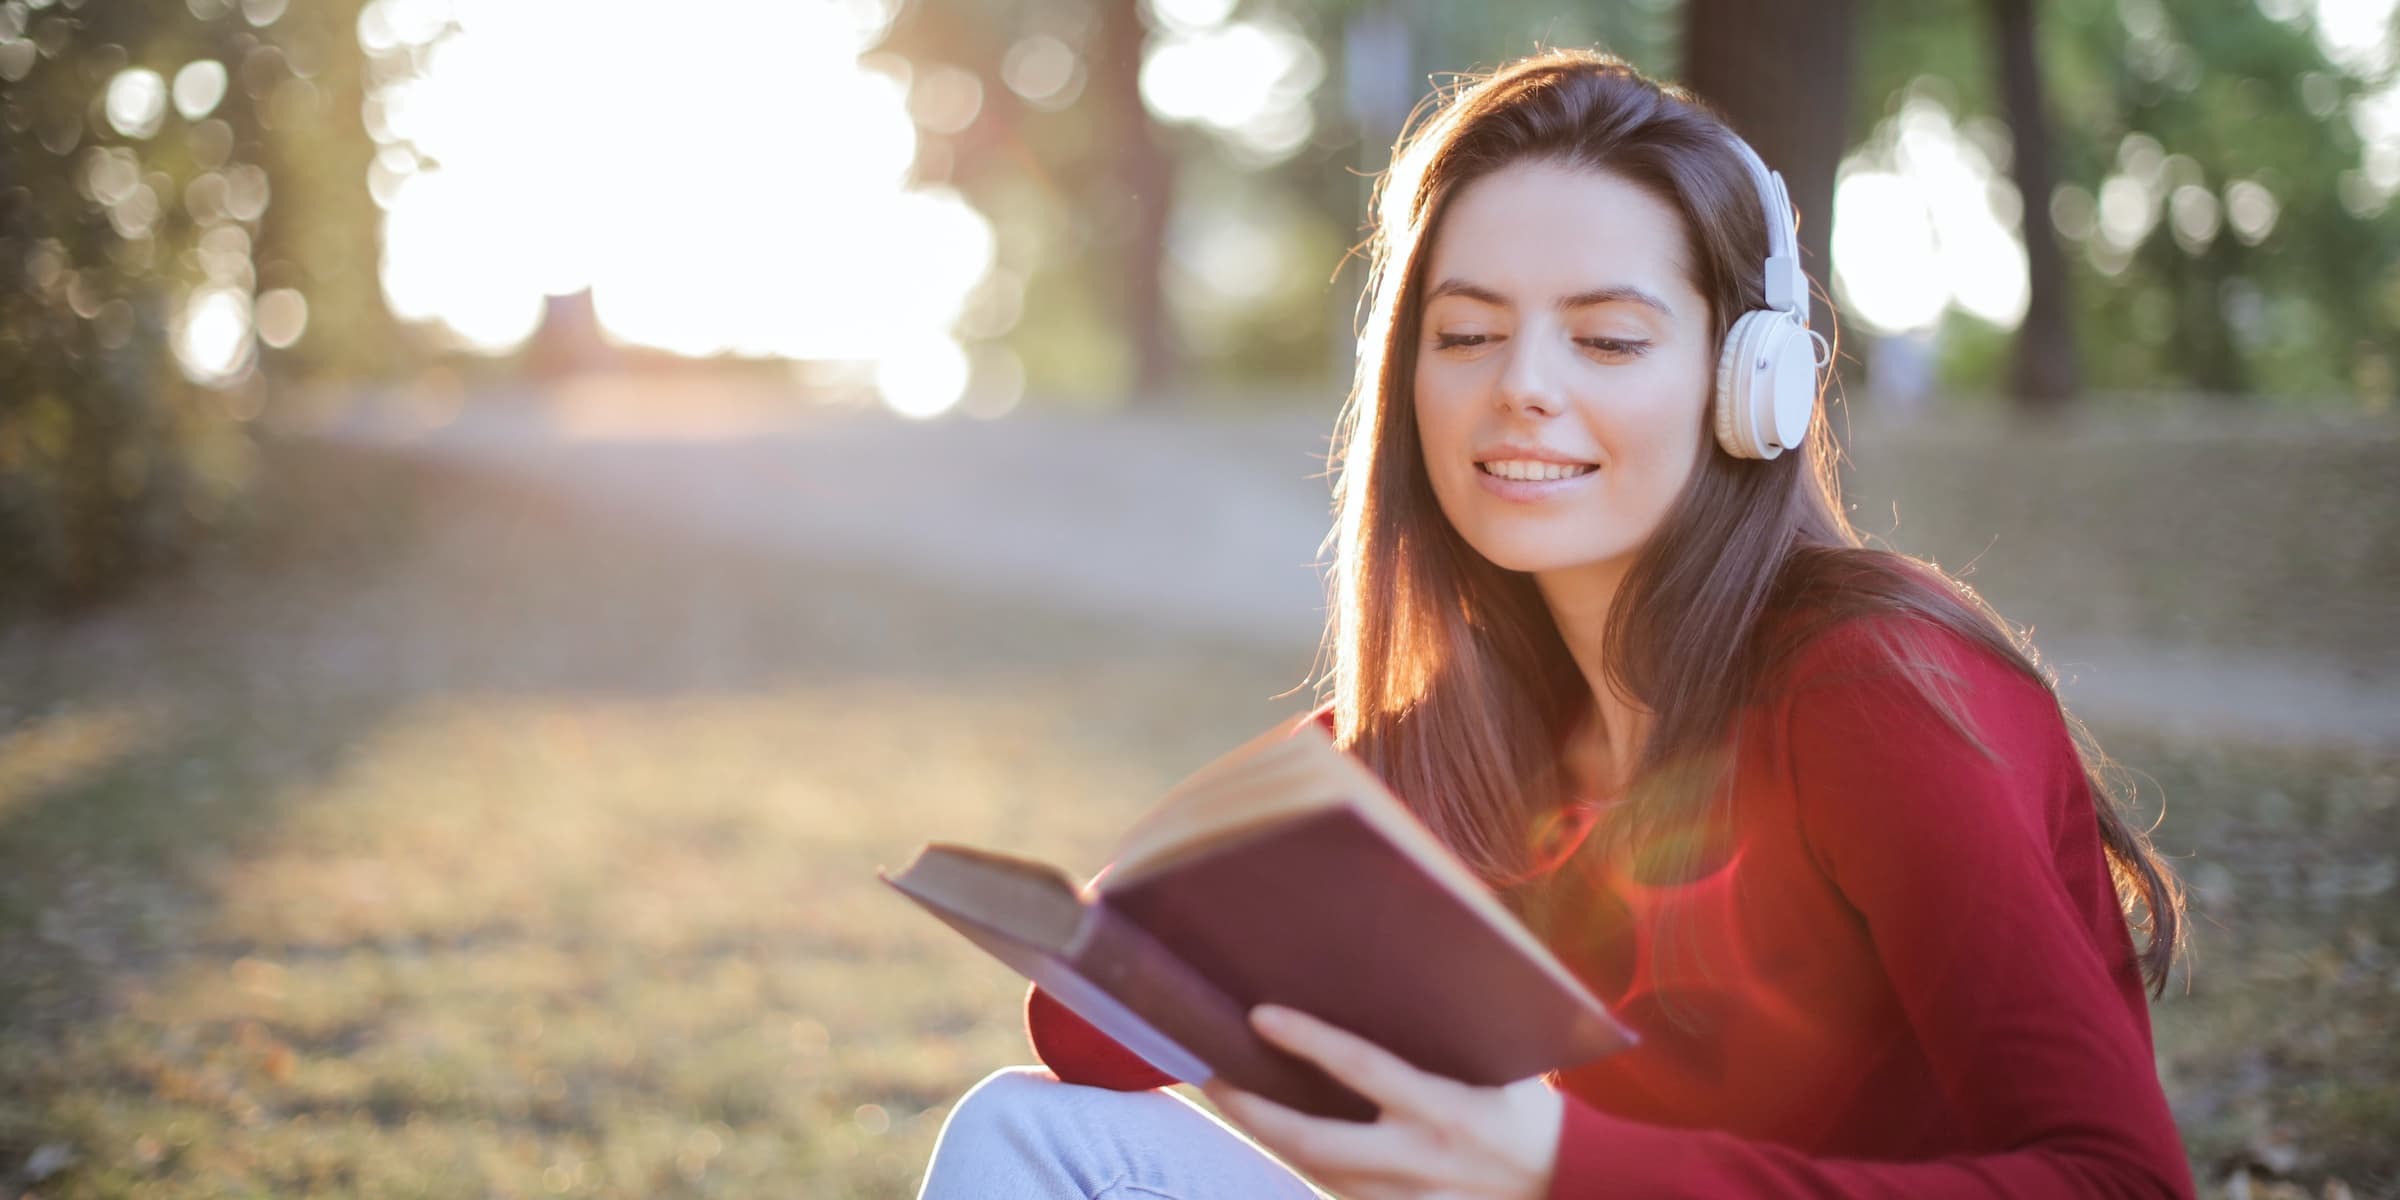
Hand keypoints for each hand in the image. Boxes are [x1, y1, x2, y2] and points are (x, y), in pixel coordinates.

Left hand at [1198, 1005, 1563, 1199]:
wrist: (1576, 1187)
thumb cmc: (1531, 1114)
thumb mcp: (1496, 1066)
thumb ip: (1442, 1038)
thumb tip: (1396, 977)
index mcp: (1449, 1108)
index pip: (1364, 1068)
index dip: (1308, 1041)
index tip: (1259, 1016)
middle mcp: (1423, 1160)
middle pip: (1315, 1141)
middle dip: (1254, 1111)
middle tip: (1214, 1078)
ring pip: (1318, 1176)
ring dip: (1271, 1140)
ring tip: (1236, 1102)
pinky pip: (1343, 1198)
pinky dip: (1310, 1170)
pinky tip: (1284, 1143)